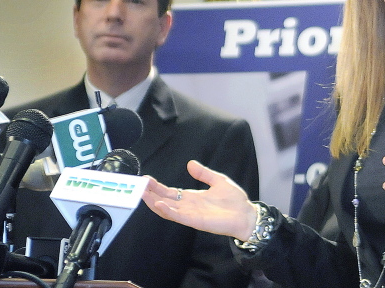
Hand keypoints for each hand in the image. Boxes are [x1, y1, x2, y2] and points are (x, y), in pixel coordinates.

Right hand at [141, 159, 258, 240]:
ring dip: (154, 202)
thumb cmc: (235, 200)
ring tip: (142, 194)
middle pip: (164, 200)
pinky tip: (159, 204)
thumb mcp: (218, 180)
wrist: (246, 214)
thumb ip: (203, 173)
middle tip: (138, 185)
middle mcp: (188, 206)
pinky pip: (178, 216)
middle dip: (151, 193)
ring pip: (167, 209)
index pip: (170, 192)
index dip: (157, 186)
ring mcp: (191, 214)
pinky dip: (167, 211)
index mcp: (192, 197)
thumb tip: (190, 163)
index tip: (146, 179)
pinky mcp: (196, 221)